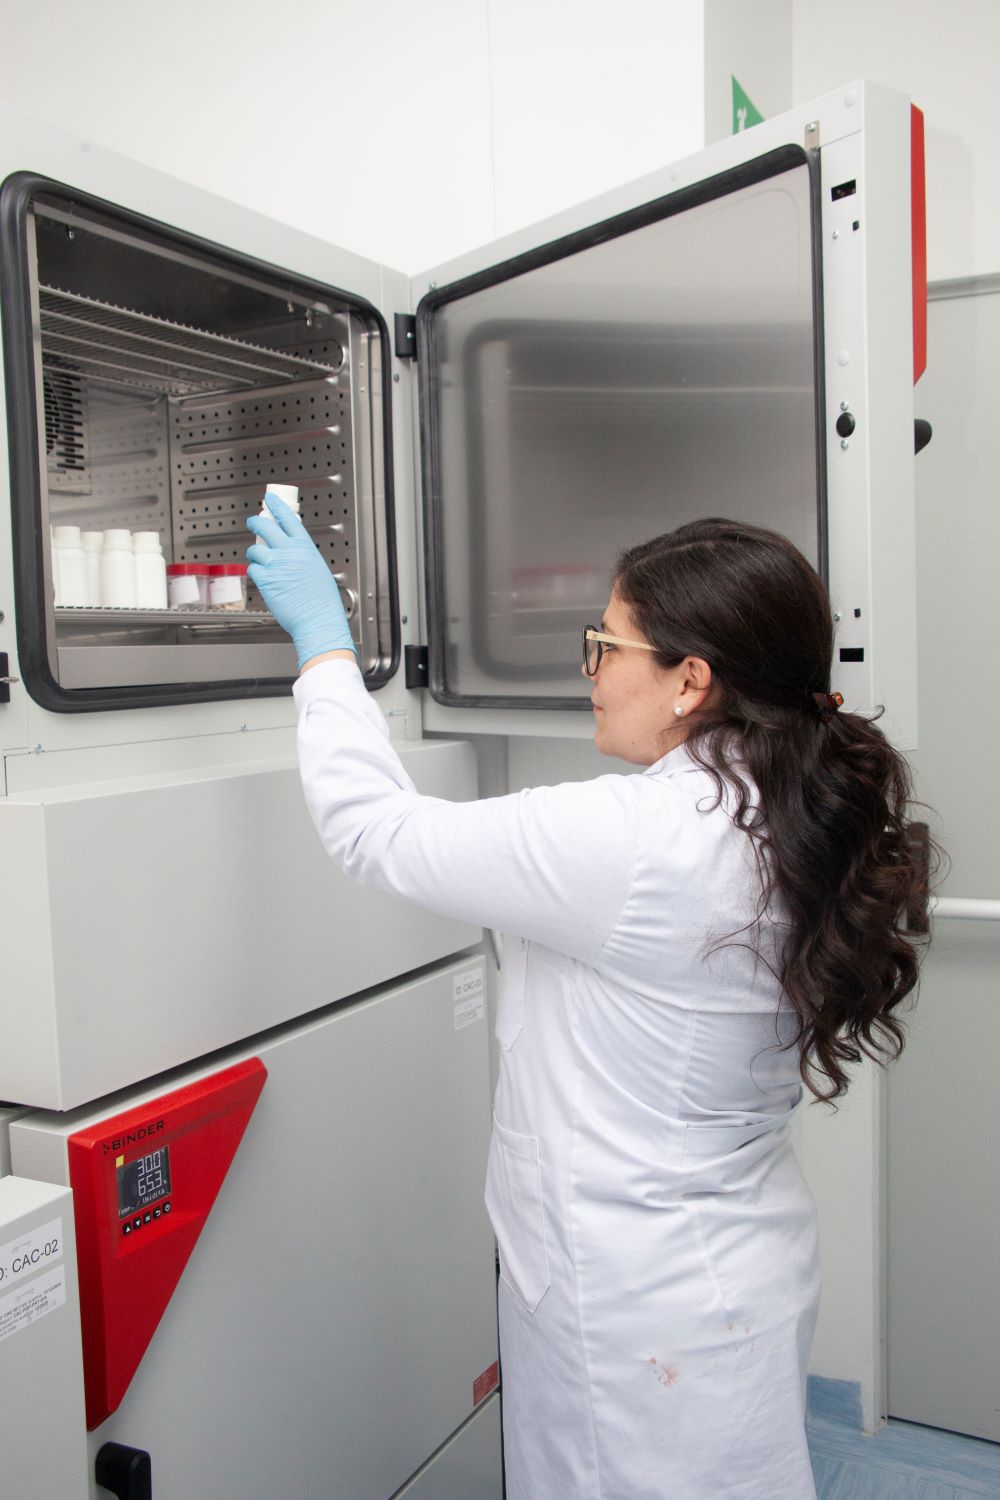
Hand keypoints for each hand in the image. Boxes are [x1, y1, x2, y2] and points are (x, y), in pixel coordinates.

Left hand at [246, 495, 356, 668]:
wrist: (317, 619)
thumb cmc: (321, 600)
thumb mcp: (317, 569)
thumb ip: (302, 557)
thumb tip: (290, 552)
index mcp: (305, 548)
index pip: (288, 519)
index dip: (277, 507)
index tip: (270, 500)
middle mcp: (289, 553)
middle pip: (266, 527)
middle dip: (255, 522)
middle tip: (253, 522)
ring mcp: (276, 565)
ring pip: (254, 549)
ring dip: (254, 553)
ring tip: (258, 558)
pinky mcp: (265, 580)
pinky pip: (253, 569)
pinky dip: (255, 571)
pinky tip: (262, 577)